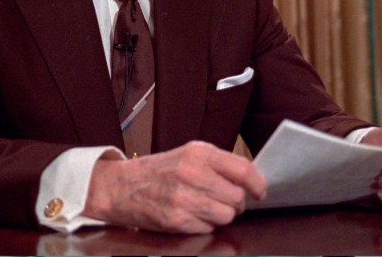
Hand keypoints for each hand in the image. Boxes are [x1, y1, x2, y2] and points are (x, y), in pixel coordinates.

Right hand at [83, 140, 266, 232]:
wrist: (121, 187)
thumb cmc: (158, 170)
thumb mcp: (188, 154)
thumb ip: (218, 163)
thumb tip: (250, 178)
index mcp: (198, 153)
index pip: (243, 169)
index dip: (257, 183)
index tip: (259, 191)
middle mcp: (192, 173)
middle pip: (237, 197)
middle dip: (236, 202)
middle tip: (224, 200)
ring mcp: (184, 198)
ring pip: (226, 215)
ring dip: (221, 215)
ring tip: (206, 207)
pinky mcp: (177, 220)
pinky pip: (209, 228)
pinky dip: (205, 225)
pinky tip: (191, 214)